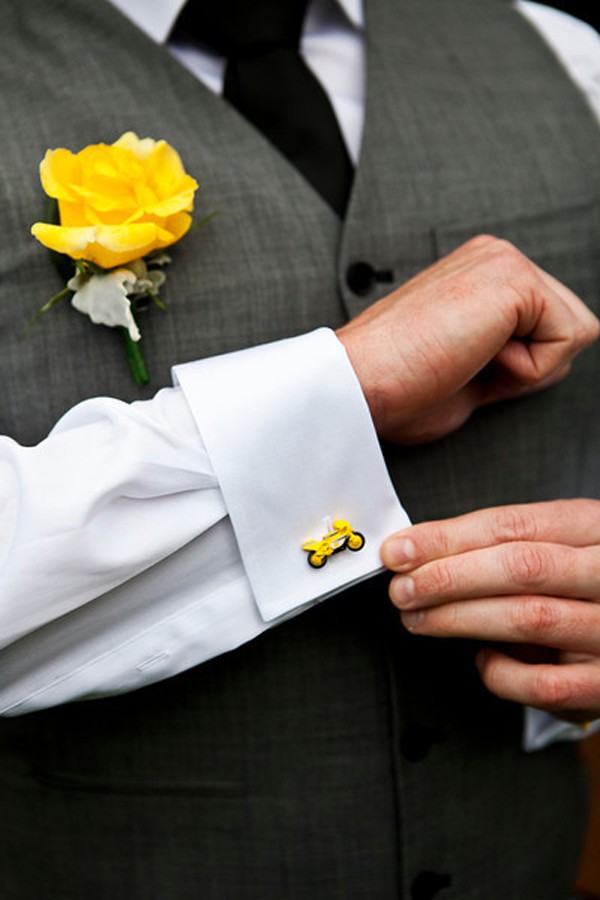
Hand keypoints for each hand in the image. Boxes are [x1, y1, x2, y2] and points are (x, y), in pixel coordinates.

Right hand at [337, 235, 598, 442]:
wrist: (358, 384)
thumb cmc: (397, 387)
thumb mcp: (469, 366)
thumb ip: (510, 350)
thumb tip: (557, 358)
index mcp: (481, 272)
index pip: (547, 328)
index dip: (516, 370)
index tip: (457, 369)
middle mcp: (496, 256)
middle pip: (568, 327)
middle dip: (529, 366)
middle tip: (462, 367)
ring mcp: (505, 261)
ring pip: (574, 333)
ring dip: (526, 368)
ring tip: (465, 361)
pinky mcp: (516, 279)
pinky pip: (568, 341)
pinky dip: (527, 371)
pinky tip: (473, 358)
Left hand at [380, 499, 599, 722]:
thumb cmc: (583, 585)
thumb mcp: (559, 545)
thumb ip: (502, 546)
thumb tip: (418, 554)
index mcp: (594, 527)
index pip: (512, 526)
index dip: (447, 538)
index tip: (399, 551)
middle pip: (521, 567)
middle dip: (448, 578)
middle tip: (403, 589)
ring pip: (530, 619)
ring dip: (460, 619)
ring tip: (419, 618)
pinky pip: (547, 684)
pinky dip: (503, 674)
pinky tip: (483, 661)